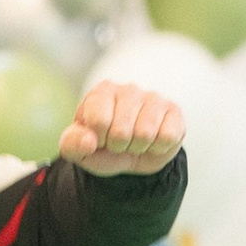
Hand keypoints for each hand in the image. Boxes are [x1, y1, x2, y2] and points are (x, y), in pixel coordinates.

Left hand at [59, 81, 184, 174]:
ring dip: (138, 148)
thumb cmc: (102, 147)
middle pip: (122, 131)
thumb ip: (72, 145)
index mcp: (101, 92)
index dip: (99, 140)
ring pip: (145, 134)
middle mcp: (128, 89)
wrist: (131, 156)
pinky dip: (157, 148)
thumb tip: (89, 141)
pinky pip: (167, 136)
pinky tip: (152, 141)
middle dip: (119, 146)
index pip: (99, 121)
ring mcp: (154, 98)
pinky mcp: (174, 112)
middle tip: (119, 143)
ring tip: (135, 142)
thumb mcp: (78, 150)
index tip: (100, 139)